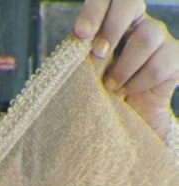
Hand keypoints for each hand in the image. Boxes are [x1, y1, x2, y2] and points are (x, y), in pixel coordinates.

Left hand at [74, 0, 178, 140]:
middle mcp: (137, 23)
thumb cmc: (98, 93)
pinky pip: (159, 64)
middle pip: (131, 2)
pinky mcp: (174, 59)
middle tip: (98, 55)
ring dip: (124, 65)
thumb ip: (79, 56)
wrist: (124, 118)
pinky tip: (128, 91)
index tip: (81, 34)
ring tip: (110, 86)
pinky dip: (139, 82)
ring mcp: (159, 39)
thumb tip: (73, 42)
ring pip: (147, 37)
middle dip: (111, 28)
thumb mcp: (84, 74)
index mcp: (111, 20)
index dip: (94, 10)